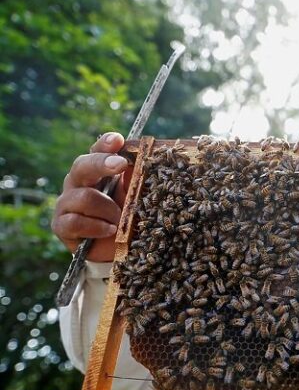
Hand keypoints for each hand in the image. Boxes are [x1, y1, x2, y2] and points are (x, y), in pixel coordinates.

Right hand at [52, 132, 130, 261]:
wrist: (117, 249)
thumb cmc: (127, 217)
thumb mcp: (136, 196)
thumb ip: (137, 177)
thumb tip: (145, 156)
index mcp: (97, 171)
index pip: (98, 151)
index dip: (106, 144)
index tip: (118, 140)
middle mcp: (78, 183)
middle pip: (82, 165)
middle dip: (102, 163)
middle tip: (120, 164)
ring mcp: (67, 203)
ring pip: (83, 197)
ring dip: (108, 209)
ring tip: (121, 220)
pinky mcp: (61, 225)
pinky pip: (75, 221)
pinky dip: (96, 226)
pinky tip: (110, 230)